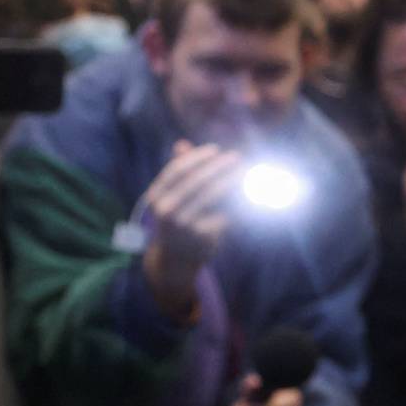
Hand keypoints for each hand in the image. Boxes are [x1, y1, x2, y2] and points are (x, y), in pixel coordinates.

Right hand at [141, 142, 244, 319]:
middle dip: (219, 167)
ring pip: (212, 196)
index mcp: (156, 197)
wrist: (174, 261)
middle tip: (237, 158)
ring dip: (232, 181)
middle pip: (197, 181)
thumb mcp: (169, 199)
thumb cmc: (174, 222)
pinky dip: (237, 202)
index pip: (176, 171)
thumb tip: (182, 143)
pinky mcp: (202, 236)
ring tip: (246, 172)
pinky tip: (249, 194)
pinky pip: (224, 212)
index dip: (197, 158)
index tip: (216, 150)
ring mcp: (184, 224)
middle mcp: (166, 210)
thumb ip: (177, 173)